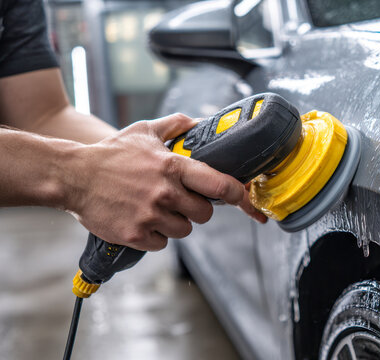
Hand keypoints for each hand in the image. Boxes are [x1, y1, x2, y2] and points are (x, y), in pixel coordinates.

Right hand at [66, 113, 263, 250]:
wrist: (73, 176)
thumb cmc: (111, 154)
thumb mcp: (144, 131)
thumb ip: (175, 125)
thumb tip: (198, 122)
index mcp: (173, 167)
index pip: (220, 185)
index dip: (240, 195)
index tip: (248, 200)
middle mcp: (166, 193)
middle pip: (205, 214)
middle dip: (198, 209)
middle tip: (182, 202)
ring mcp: (151, 216)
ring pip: (185, 230)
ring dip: (176, 223)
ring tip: (156, 209)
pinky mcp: (137, 235)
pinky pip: (162, 244)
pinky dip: (155, 236)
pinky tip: (141, 221)